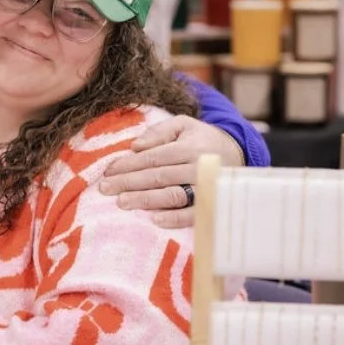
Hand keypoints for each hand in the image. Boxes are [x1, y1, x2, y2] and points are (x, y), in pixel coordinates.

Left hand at [100, 115, 244, 226]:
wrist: (238, 155)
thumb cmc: (201, 139)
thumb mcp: (184, 125)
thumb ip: (159, 131)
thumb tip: (135, 146)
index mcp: (189, 147)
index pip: (153, 157)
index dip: (129, 165)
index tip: (108, 171)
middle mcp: (199, 167)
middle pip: (159, 176)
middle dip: (129, 183)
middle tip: (105, 189)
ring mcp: (207, 188)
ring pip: (173, 195)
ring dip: (146, 200)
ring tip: (122, 202)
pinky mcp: (213, 205)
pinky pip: (194, 214)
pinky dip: (175, 217)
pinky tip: (154, 219)